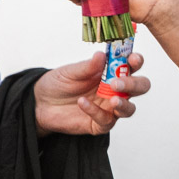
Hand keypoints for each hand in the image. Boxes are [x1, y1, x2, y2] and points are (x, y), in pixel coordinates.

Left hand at [34, 51, 149, 135]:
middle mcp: (115, 90)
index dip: (137, 62)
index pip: (132, 66)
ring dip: (124, 104)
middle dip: (134, 84)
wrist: (39, 104)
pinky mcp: (100, 123)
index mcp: (111, 73)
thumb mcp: (70, 71)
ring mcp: (109, 108)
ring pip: (130, 109)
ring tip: (112, 100)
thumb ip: (87, 66)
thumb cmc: (57, 84)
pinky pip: (106, 121)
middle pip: (140, 87)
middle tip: (118, 83)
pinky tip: (83, 103)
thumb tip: (102, 54)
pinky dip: (96, 112)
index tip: (133, 59)